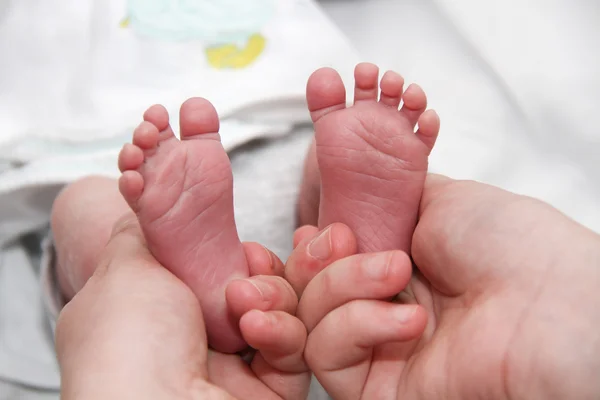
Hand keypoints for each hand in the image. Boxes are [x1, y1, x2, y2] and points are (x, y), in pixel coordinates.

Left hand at [56, 214, 308, 399]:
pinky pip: (294, 349)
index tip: (240, 244)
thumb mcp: (124, 268)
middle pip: (253, 288)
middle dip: (260, 272)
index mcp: (158, 314)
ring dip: (270, 298)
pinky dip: (281, 332)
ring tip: (244, 302)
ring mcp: (231, 369)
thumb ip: (142, 232)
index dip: (232, 253)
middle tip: (250, 267)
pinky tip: (257, 329)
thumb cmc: (127, 345)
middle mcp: (194, 342)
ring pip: (281, 314)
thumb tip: (144, 200)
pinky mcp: (268, 392)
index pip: (211, 270)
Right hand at [287, 174, 599, 399]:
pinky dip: (358, 326)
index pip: (328, 262)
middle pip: (309, 291)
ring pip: (310, 321)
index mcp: (397, 266)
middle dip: (313, 260)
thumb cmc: (513, 246)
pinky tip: (409, 320)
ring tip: (394, 272)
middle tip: (342, 238)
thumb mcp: (441, 198)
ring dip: (341, 284)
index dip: (312, 247)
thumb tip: (348, 192)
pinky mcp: (379, 390)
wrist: (552, 304)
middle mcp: (384, 309)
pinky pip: (328, 356)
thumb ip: (385, 198)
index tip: (315, 227)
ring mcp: (381, 350)